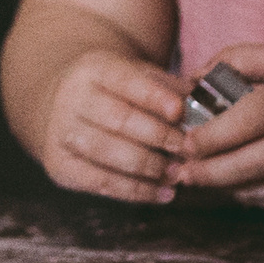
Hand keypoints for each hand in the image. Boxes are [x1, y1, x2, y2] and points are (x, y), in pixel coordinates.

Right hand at [34, 50, 191, 203]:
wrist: (64, 106)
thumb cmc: (117, 94)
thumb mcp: (139, 78)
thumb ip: (171, 90)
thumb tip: (204, 109)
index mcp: (93, 68)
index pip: (125, 80)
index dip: (153, 97)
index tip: (180, 112)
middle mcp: (71, 97)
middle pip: (116, 118)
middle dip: (158, 136)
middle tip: (187, 150)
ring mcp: (60, 131)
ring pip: (105, 151)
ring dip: (147, 166)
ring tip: (177, 174)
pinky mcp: (59, 164)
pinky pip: (99, 182)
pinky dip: (134, 191)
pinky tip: (163, 194)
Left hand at [169, 44, 263, 206]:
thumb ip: (240, 59)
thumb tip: (193, 77)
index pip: (246, 121)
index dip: (211, 136)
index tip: (184, 142)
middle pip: (251, 163)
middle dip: (210, 172)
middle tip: (179, 172)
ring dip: (228, 188)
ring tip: (200, 180)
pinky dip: (255, 196)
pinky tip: (236, 186)